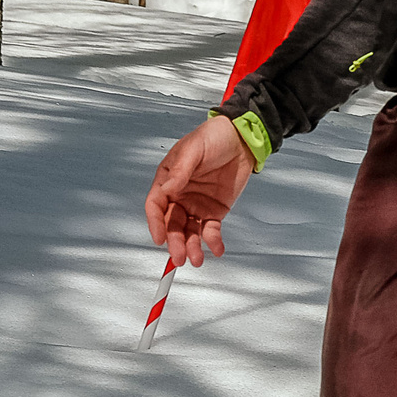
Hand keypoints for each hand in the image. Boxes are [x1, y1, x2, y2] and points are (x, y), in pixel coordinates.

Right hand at [145, 115, 254, 267]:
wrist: (241, 139)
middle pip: (172, 224)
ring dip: (191, 246)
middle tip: (179, 257)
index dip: (155, 223)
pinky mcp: (215, 210)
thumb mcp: (194, 149)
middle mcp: (179, 196)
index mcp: (168, 180)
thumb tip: (169, 188)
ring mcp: (196, 205)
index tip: (159, 238)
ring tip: (196, 259)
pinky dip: (213, 241)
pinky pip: (211, 230)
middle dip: (174, 242)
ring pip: (189, 231)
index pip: (155, 205)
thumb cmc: (213, 137)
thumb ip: (181, 171)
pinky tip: (217, 249)